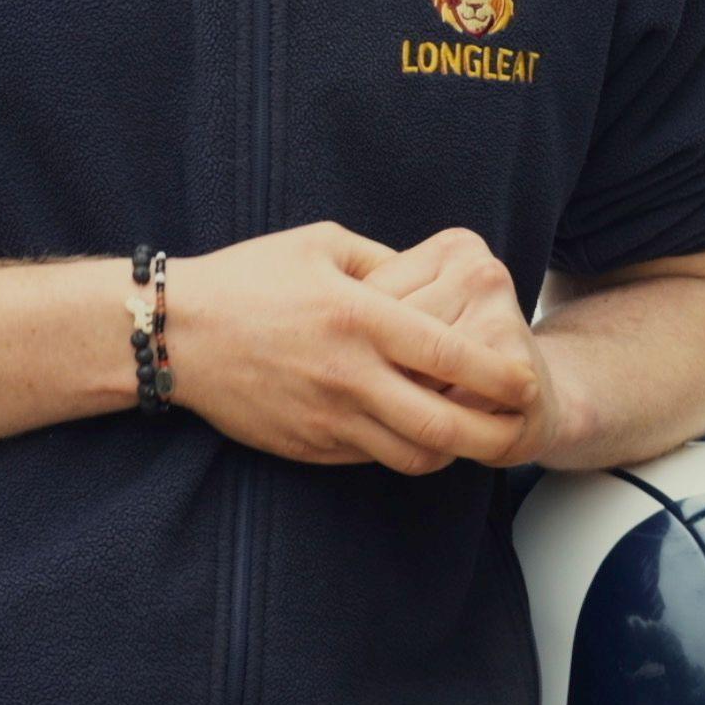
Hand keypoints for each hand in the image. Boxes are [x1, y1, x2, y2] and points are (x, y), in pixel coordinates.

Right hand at [154, 222, 535, 474]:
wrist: (175, 334)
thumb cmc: (250, 277)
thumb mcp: (324, 245)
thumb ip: (387, 264)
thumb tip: (433, 279)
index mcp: (359, 318)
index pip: (450, 355)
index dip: (500, 374)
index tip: (529, 380)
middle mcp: (349, 376)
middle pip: (442, 426)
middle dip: (493, 434)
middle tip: (517, 428)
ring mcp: (326, 419)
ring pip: (411, 456)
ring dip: (449, 450)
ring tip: (467, 431)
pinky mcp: (307, 446)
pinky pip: (371, 460)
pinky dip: (401, 450)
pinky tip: (409, 429)